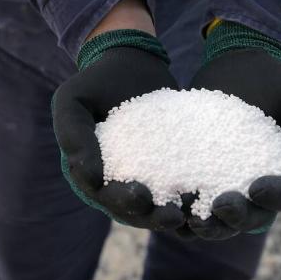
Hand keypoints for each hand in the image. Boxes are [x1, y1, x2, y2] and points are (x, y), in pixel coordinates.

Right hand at [52, 45, 185, 229]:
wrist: (131, 62)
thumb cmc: (95, 80)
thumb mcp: (73, 99)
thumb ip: (72, 136)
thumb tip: (88, 179)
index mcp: (87, 172)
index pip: (103, 196)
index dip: (120, 202)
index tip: (140, 195)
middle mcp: (113, 180)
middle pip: (132, 209)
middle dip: (151, 216)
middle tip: (173, 215)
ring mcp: (141, 174)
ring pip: (155, 205)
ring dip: (171, 214)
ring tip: (191, 213)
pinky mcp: (165, 165)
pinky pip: (175, 185)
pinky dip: (188, 195)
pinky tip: (208, 195)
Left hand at [186, 47, 280, 239]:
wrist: (238, 63)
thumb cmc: (280, 84)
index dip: (275, 198)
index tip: (258, 188)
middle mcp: (256, 192)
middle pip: (250, 218)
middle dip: (237, 217)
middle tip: (221, 205)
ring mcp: (224, 186)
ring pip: (217, 220)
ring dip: (207, 225)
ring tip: (194, 218)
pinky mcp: (195, 176)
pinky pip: (188, 202)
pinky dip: (179, 209)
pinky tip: (168, 203)